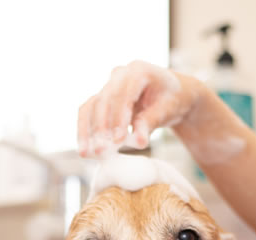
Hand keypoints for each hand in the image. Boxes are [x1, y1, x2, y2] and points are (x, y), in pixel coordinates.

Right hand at [77, 60, 203, 156]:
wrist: (170, 94)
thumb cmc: (172, 99)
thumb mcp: (167, 109)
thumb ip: (150, 122)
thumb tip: (140, 142)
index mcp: (138, 70)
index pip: (123, 94)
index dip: (119, 118)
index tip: (117, 140)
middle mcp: (119, 74)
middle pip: (104, 99)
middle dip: (101, 127)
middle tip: (101, 150)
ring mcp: (109, 85)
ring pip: (91, 106)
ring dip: (87, 130)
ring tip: (84, 153)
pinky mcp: (102, 98)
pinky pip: (88, 113)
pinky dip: (85, 130)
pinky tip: (83, 149)